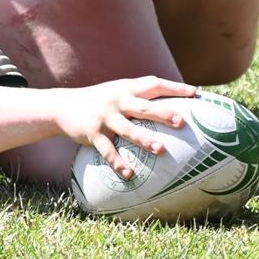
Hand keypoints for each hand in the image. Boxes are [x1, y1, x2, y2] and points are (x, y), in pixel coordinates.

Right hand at [67, 76, 196, 177]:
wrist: (62, 106)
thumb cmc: (99, 101)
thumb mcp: (117, 91)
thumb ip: (139, 96)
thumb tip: (172, 106)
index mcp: (126, 88)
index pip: (154, 84)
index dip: (175, 88)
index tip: (195, 93)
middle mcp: (116, 100)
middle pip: (143, 107)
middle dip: (163, 113)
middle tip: (182, 122)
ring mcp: (104, 117)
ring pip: (127, 129)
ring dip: (144, 139)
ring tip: (161, 150)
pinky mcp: (92, 133)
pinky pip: (108, 151)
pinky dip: (118, 163)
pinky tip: (130, 174)